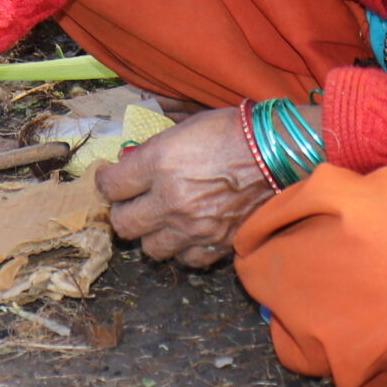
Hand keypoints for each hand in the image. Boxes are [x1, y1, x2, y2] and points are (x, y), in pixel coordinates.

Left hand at [94, 105, 285, 269]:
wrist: (280, 153)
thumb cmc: (234, 132)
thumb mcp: (186, 126)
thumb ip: (155, 149)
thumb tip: (132, 161)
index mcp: (160, 163)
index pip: (111, 185)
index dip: (106, 181)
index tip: (109, 178)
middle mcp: (171, 200)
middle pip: (124, 224)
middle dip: (122, 213)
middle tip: (130, 203)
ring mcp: (194, 226)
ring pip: (151, 249)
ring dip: (152, 235)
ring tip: (161, 220)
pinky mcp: (217, 243)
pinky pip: (187, 259)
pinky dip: (184, 249)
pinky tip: (189, 233)